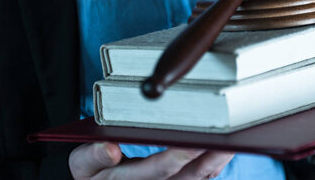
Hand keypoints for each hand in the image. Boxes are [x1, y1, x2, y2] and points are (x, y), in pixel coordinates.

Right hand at [69, 142, 233, 179]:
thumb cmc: (94, 173)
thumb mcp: (82, 166)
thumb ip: (92, 157)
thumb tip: (110, 149)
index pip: (156, 169)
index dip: (176, 157)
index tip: (193, 142)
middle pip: (184, 176)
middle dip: (204, 157)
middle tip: (223, 139)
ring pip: (199, 179)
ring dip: (216, 161)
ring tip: (233, 142)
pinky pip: (202, 179)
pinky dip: (215, 166)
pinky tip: (226, 149)